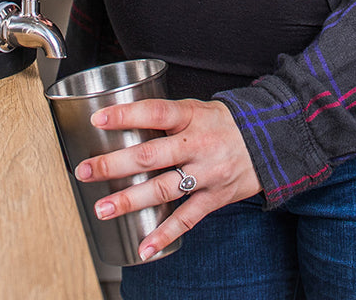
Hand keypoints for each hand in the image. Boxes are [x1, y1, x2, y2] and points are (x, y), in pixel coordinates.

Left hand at [74, 98, 260, 260]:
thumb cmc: (223, 123)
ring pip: (163, 189)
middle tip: (85, 171)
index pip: (154, 113)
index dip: (125, 115)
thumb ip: (166, 117)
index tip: (97, 119)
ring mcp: (206, 173)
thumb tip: (124, 120)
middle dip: (113, 164)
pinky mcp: (215, 198)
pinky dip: (164, 235)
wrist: (270, 141)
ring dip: (130, 201)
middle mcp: (197, 145)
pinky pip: (187, 218)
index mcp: (191, 116)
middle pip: (150, 155)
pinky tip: (144, 247)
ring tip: (102, 208)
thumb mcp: (197, 108)